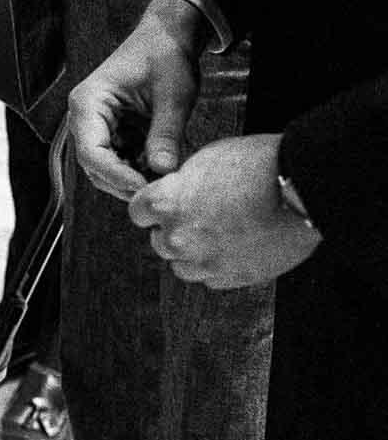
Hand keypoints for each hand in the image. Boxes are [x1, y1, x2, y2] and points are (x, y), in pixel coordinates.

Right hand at [67, 0, 205, 197]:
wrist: (167, 38)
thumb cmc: (165, 56)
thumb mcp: (173, 95)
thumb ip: (166, 133)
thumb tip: (164, 171)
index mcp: (88, 103)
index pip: (91, 151)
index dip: (116, 175)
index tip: (146, 188)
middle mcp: (86, 118)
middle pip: (95, 166)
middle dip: (125, 182)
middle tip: (160, 191)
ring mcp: (99, 126)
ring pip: (106, 168)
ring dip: (133, 178)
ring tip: (164, 181)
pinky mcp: (114, 132)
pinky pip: (121, 161)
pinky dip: (140, 169)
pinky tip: (162, 168)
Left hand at [127, 134, 319, 287]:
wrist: (302, 189)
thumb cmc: (256, 165)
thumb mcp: (205, 161)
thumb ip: (180, 185)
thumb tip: (173, 193)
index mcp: (166, 204)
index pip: (137, 213)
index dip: (151, 208)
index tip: (164, 205)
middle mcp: (179, 238)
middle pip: (159, 242)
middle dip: (172, 231)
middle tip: (198, 219)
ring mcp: (205, 262)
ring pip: (182, 266)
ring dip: (192, 254)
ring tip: (216, 236)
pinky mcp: (233, 278)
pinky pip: (212, 279)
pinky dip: (218, 266)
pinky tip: (234, 248)